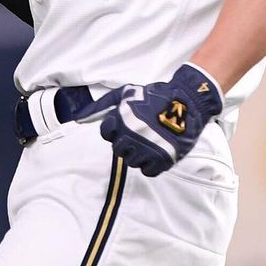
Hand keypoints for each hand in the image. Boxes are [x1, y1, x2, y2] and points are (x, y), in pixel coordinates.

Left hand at [81, 64, 223, 176]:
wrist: (187, 101)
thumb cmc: (155, 96)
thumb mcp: (125, 93)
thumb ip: (100, 106)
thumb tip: (77, 118)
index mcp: (122, 118)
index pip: (106, 133)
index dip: (115, 129)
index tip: (126, 125)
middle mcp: (132, 135)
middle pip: (118, 150)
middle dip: (126, 142)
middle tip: (138, 134)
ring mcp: (148, 148)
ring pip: (131, 162)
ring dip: (138, 154)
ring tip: (149, 142)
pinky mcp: (163, 159)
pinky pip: (148, 171)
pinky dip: (151, 164)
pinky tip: (156, 152)